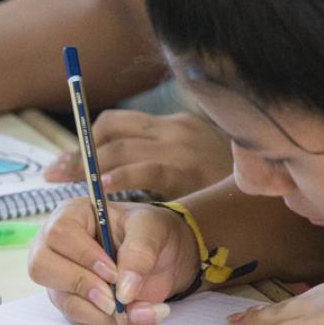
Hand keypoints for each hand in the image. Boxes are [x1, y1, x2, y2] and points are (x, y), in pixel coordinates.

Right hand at [28, 196, 199, 324]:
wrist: (163, 256)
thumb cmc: (151, 232)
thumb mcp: (152, 230)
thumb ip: (140, 253)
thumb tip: (123, 292)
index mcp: (71, 216)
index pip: (59, 235)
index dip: (84, 257)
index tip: (114, 272)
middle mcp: (57, 247)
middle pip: (43, 269)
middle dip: (82, 287)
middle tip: (116, 298)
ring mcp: (62, 278)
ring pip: (64, 301)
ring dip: (103, 314)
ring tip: (142, 310)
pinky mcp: (74, 302)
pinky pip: (82, 320)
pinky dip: (111, 324)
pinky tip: (139, 316)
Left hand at [43, 109, 231, 196]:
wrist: (269, 202)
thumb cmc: (229, 192)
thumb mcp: (197, 168)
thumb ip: (163, 168)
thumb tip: (121, 182)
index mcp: (174, 126)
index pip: (117, 123)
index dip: (86, 141)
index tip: (64, 164)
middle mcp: (174, 129)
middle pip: (109, 128)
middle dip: (79, 152)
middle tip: (54, 175)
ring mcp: (181, 147)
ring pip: (118, 146)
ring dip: (88, 165)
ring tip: (66, 182)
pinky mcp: (187, 169)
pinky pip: (144, 168)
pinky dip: (119, 177)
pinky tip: (102, 188)